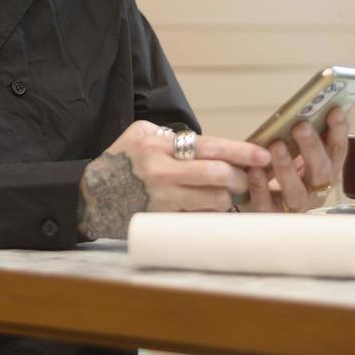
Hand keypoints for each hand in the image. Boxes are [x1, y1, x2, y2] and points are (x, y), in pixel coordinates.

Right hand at [76, 121, 270, 239]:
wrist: (91, 194)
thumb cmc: (121, 160)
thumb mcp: (142, 134)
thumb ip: (176, 138)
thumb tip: (215, 147)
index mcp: (159, 146)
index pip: (210, 147)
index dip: (241, 152)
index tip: (263, 156)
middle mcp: (161, 172)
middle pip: (218, 176)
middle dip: (238, 178)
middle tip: (241, 179)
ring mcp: (162, 199)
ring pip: (213, 201)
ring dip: (226, 198)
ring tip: (224, 194)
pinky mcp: (163, 220)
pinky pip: (200, 219)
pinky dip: (210, 214)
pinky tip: (208, 209)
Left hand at [239, 106, 348, 213]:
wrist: (257, 202)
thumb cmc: (279, 172)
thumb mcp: (296, 153)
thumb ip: (302, 137)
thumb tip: (306, 107)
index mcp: (325, 173)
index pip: (338, 152)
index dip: (339, 132)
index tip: (335, 111)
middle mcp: (315, 192)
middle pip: (321, 171)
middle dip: (312, 147)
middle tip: (301, 126)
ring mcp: (293, 206)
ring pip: (296, 191)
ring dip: (287, 167)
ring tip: (276, 145)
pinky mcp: (269, 215)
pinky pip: (265, 202)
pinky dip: (260, 185)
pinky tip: (254, 169)